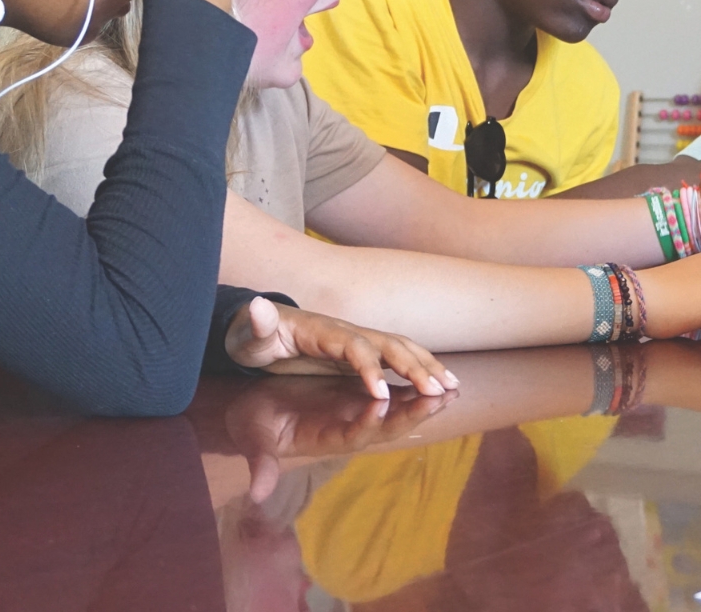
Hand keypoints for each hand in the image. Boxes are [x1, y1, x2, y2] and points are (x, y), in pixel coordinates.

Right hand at [221, 376, 449, 500]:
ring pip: (396, 412)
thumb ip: (261, 464)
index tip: (380, 405)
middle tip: (436, 398)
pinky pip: (394, 397)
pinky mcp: (360, 398)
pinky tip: (439, 380)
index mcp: (326, 439)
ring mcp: (357, 414)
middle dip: (411, 414)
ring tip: (451, 390)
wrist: (259, 413)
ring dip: (423, 402)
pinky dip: (415, 389)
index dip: (366, 423)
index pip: (352, 435)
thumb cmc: (255, 425)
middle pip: (385, 427)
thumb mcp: (254, 440)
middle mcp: (349, 430)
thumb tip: (256, 495)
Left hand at [224, 297, 457, 399]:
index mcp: (323, 332)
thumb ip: (255, 326)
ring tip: (452, 387)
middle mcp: (348, 334)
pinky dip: (422, 368)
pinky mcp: (362, 354)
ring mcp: (359, 341)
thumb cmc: (254, 337)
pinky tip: (440, 383)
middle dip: (414, 367)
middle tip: (437, 392)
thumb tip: (256, 306)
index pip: (353, 347)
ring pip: (401, 349)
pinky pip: (398, 359)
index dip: (368, 368)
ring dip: (427, 366)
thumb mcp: (249, 335)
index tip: (380, 394)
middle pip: (388, 345)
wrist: (260, 329)